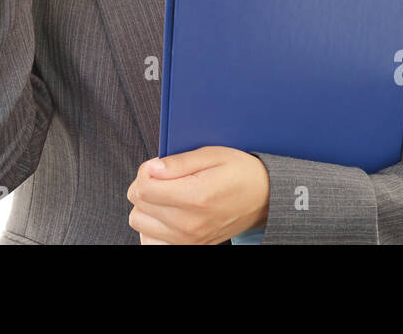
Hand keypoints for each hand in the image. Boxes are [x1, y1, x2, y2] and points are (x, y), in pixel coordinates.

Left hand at [127, 146, 269, 244]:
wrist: (263, 199)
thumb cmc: (240, 173)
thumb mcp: (213, 155)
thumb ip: (178, 162)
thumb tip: (151, 168)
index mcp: (195, 197)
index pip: (144, 188)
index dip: (146, 171)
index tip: (158, 166)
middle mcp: (189, 224)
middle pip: (138, 204)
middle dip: (145, 185)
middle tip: (164, 177)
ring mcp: (188, 240)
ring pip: (139, 222)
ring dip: (147, 206)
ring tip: (166, 195)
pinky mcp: (189, 247)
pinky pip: (151, 241)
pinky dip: (151, 227)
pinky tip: (165, 213)